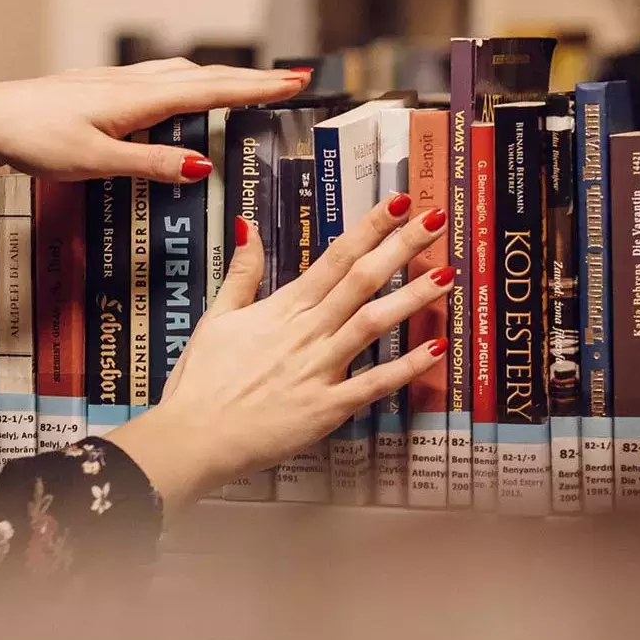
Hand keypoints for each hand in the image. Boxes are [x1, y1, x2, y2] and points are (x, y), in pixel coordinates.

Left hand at [0, 59, 311, 187]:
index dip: (255, 87)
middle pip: (202, 76)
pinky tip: (179, 92)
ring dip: (217, 78)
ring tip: (247, 86)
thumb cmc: (30, 138)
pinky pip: (156, 79)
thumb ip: (148, 164)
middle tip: (290, 80)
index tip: (294, 82)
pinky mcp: (97, 90)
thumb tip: (202, 167)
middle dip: (249, 79)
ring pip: (178, 73)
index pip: (210, 89)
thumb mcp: (93, 161)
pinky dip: (184, 82)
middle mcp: (129, 83)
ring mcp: (112, 83)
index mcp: (135, 98)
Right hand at [106, 194, 452, 510]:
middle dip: (401, 247)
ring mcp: (319, 369)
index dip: (369, 228)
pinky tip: (435, 349)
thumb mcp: (217, 317)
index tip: (398, 203)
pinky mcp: (327, 408)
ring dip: (412, 298)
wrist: (192, 436)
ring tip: (447, 274)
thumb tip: (247, 224)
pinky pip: (372, 385)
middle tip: (435, 219)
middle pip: (361, 281)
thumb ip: (241, 272)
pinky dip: (404, 368)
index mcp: (282, 308)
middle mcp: (306, 332)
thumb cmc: (200, 381)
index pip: (334, 258)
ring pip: (373, 325)